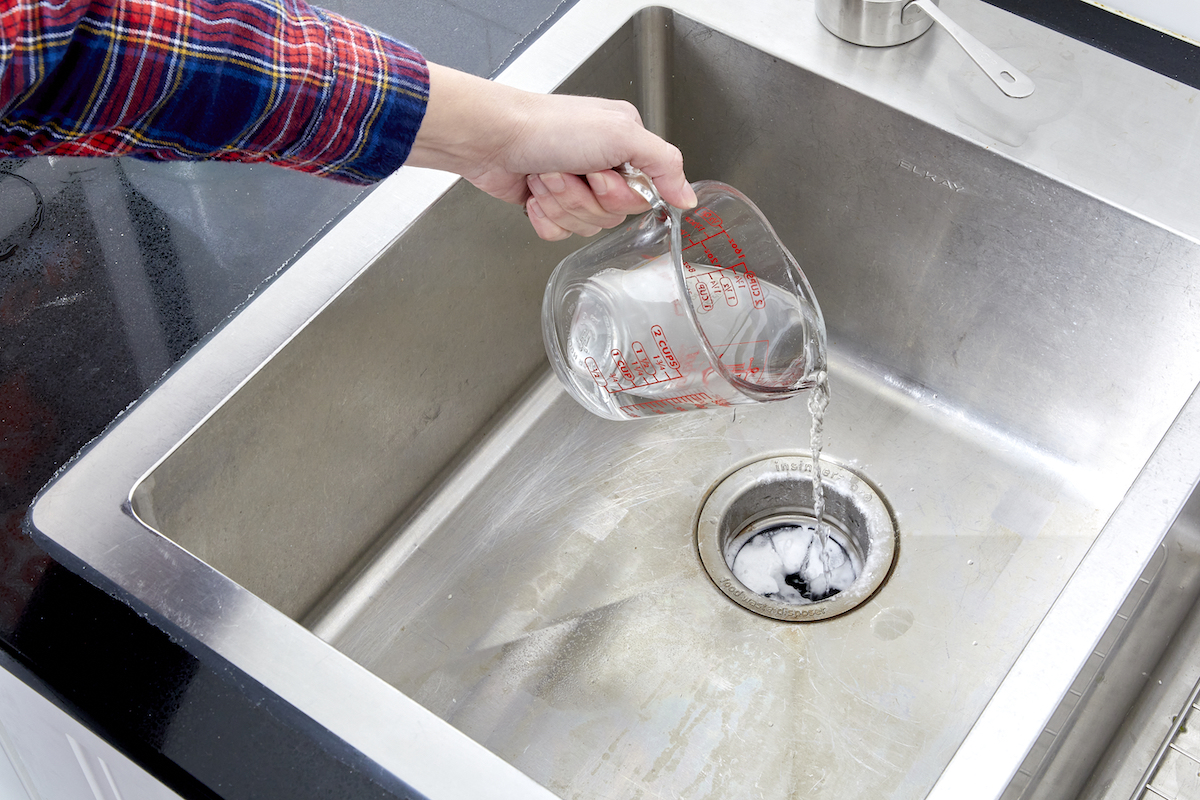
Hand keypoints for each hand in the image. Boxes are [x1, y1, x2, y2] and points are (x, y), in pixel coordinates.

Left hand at [407, 63, 696, 240]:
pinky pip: (559, 234)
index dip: (619, 195)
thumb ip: (665, 165)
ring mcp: (573, 187)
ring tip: (546, 174)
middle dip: (584, 198)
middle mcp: (602, 165)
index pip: (643, 196)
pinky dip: (544, 217)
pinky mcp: (548, 204)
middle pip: (613, 215)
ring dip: (561, 203)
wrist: (493, 138)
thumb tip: (689, 197)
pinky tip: (533, 193)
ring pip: (585, 226)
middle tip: (568, 170)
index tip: (601, 175)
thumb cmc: (550, 126)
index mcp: (625, 145)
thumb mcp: (623, 135)